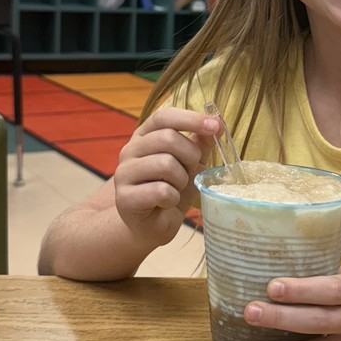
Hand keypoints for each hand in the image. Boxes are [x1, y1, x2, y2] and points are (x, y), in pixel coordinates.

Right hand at [113, 107, 216, 249]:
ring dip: (181, 179)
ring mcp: (123, 173)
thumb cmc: (172, 189)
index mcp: (145, 136)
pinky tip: (167, 203)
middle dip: (190, 156)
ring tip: (177, 188)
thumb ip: (200, 142)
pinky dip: (172, 198)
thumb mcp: (190, 163)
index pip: (164, 116)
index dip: (191, 119)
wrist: (152, 225)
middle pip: (167, 138)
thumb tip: (217, 125)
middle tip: (192, 171)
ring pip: (165, 164)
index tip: (215, 126)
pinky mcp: (124, 198)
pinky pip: (160, 191)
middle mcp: (130, 150)